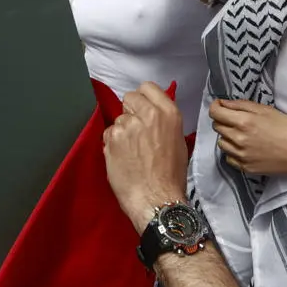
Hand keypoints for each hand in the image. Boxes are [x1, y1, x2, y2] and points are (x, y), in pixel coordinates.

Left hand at [103, 83, 187, 231]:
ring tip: (131, 152)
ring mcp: (127, 126)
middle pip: (129, 98)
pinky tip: (123, 158)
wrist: (156, 199)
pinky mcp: (112, 138)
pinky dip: (113, 144)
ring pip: (118, 119)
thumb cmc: (171, 176)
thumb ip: (164, 121)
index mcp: (168, 114)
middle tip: (136, 131)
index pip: (148, 87)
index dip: (143, 98)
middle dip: (130, 111)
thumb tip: (152, 113)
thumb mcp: (178, 141)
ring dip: (122, 131)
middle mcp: (148, 115)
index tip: (142, 108)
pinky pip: (108, 134)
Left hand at [210, 99, 286, 176]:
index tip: (220, 106)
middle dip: (223, 120)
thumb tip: (223, 104)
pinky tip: (246, 147)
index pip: (215, 113)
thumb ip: (241, 105)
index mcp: (243, 122)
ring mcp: (241, 155)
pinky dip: (233, 151)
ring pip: (221, 143)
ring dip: (227, 136)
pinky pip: (229, 157)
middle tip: (237, 119)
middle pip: (217, 127)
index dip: (216, 107)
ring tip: (243, 134)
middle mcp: (238, 139)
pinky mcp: (245, 168)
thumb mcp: (266, 110)